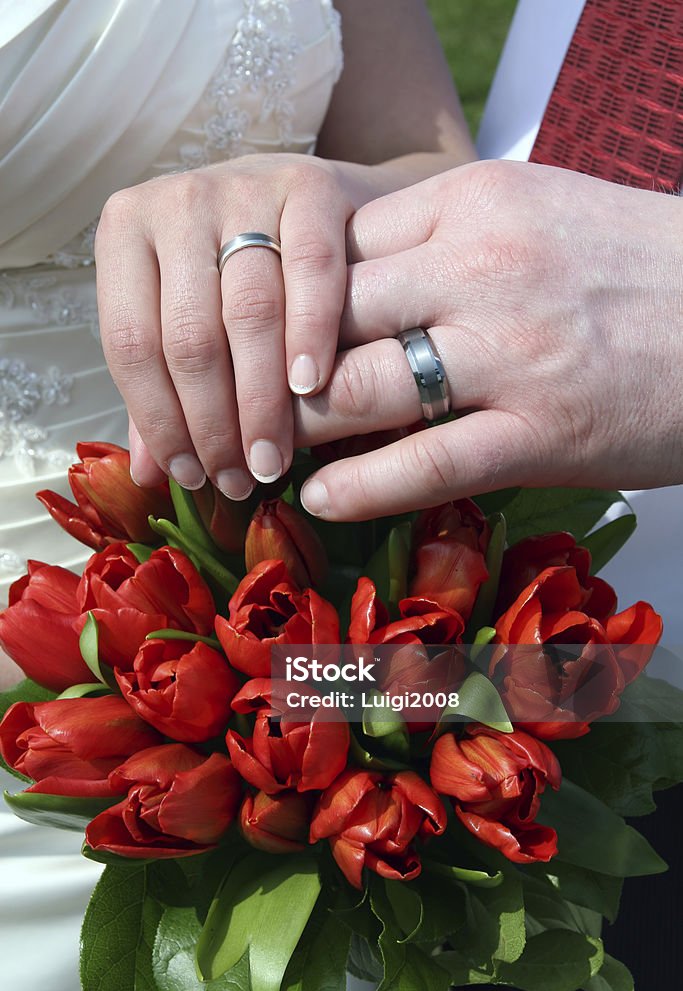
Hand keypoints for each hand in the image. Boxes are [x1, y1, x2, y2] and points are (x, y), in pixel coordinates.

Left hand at [95, 154, 357, 497]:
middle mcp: (176, 202)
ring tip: (271, 457)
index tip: (190, 475)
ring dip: (261, 400)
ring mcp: (243, 186)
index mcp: (126, 233)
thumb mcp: (188, 318)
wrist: (317, 201)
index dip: (159, 420)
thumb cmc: (238, 273)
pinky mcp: (309, 184)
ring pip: (248, 313)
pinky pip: (310, 271)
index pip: (129, 343)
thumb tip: (150, 474)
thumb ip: (165, 387)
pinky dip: (310, 335)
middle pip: (189, 336)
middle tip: (239, 478)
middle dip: (215, 424)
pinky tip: (311, 387)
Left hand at [293, 161, 682, 519]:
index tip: (259, 337)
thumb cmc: (632, 264)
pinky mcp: (542, 434)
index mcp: (474, 202)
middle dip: (269, 367)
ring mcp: (510, 354)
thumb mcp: (536, 210)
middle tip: (232, 404)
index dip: (287, 301)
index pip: (337, 248)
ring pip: (360, 387)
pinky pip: (422, 464)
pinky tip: (319, 498)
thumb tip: (359, 276)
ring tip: (260, 453)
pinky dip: (358, 487)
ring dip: (296, 426)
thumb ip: (446, 235)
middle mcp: (481, 269)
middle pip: (329, 317)